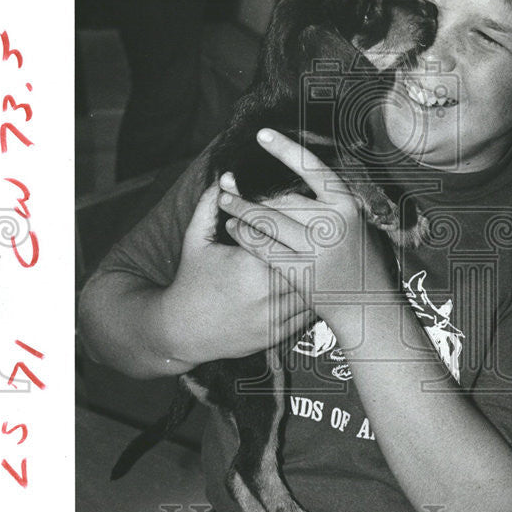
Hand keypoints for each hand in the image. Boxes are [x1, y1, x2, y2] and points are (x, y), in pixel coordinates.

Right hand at [159, 183, 313, 364]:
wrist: (182, 330)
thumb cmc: (191, 279)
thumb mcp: (196, 239)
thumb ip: (210, 206)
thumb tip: (227, 176)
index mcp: (248, 264)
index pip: (285, 236)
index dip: (298, 225)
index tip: (305, 217)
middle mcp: (264, 292)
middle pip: (305, 262)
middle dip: (316, 249)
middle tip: (327, 236)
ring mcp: (273, 316)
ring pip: (313, 289)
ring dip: (322, 275)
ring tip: (330, 258)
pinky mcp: (277, 334)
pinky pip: (309, 314)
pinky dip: (317, 299)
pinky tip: (321, 285)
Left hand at [217, 129, 396, 330]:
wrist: (368, 306)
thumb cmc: (363, 261)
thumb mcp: (359, 224)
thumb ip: (335, 202)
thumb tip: (302, 175)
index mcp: (347, 205)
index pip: (312, 169)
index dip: (285, 149)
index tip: (261, 135)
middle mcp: (331, 224)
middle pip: (282, 198)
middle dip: (251, 189)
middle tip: (229, 179)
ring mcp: (315, 249)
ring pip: (267, 221)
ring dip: (240, 209)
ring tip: (225, 199)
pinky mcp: (299, 272)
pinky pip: (263, 248)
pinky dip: (244, 236)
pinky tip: (231, 227)